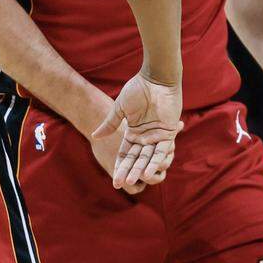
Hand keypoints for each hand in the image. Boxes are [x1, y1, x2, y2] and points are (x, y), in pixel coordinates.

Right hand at [92, 72, 182, 188]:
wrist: (155, 78)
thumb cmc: (138, 89)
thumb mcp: (120, 108)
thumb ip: (110, 123)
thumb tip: (94, 135)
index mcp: (133, 132)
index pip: (125, 154)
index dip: (120, 167)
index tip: (114, 180)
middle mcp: (145, 137)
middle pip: (135, 159)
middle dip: (128, 171)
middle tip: (119, 184)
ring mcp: (156, 136)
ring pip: (147, 158)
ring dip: (140, 170)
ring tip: (132, 181)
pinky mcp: (168, 134)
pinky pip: (161, 151)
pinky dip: (155, 161)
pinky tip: (148, 172)